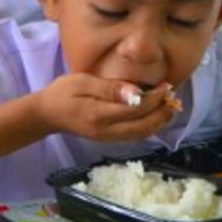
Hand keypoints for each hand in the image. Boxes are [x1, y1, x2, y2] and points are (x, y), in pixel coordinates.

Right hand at [32, 74, 182, 142]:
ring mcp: (107, 137)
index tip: (166, 86)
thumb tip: (136, 92)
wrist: (47, 114)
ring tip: (171, 106)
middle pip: (142, 125)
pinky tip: (157, 115)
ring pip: (141, 133)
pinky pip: (135, 135)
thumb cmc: (62, 92)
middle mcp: (106, 130)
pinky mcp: (108, 139)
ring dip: (159, 121)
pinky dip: (150, 126)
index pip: (135, 108)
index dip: (154, 98)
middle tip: (174, 96)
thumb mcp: (82, 82)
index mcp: (98, 114)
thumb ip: (109, 88)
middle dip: (161, 112)